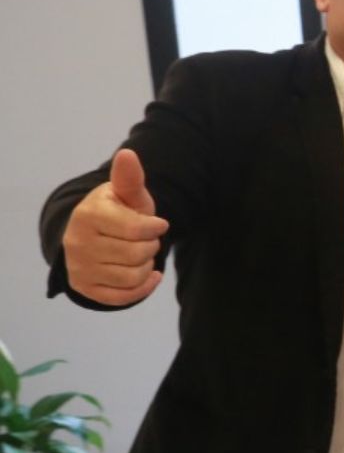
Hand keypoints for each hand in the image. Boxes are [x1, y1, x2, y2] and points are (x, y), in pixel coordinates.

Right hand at [62, 147, 167, 305]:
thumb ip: (130, 178)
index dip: (155, 228)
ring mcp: (79, 268)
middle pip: (138, 254)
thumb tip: (128, 154)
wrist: (93, 235)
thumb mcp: (127, 194)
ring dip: (146, 266)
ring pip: (133, 276)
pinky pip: (124, 297)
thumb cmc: (118, 212)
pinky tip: (147, 275)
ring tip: (139, 254)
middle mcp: (78, 243)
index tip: (156, 224)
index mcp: (89, 215)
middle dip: (150, 246)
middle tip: (143, 240)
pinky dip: (143, 288)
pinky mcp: (85, 289)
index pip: (138, 230)